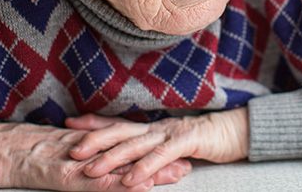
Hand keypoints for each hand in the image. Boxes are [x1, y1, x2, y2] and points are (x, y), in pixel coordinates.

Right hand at [0, 122, 190, 191]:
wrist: (2, 152)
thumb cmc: (30, 153)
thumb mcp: (64, 153)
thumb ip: (86, 154)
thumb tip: (104, 161)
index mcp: (93, 148)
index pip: (128, 152)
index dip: (152, 155)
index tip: (177, 157)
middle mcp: (92, 153)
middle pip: (131, 157)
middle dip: (160, 163)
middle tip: (187, 165)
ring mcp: (82, 163)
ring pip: (122, 167)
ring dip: (150, 172)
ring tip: (175, 174)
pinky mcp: (69, 176)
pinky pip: (98, 182)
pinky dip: (119, 185)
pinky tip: (139, 186)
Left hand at [65, 107, 248, 188]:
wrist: (233, 132)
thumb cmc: (200, 139)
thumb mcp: (168, 143)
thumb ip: (148, 146)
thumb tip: (125, 153)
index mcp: (150, 128)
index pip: (117, 123)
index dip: (92, 123)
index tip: (67, 124)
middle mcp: (156, 128)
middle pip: (120, 132)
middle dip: (94, 141)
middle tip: (72, 152)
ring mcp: (170, 133)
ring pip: (136, 145)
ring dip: (112, 158)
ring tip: (92, 170)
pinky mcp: (187, 142)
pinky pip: (162, 155)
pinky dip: (144, 167)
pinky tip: (130, 179)